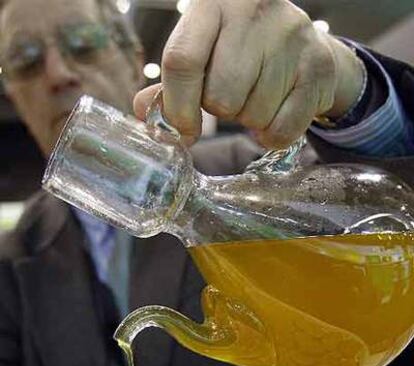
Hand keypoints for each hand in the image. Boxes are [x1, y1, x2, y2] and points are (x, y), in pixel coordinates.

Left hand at [134, 0, 363, 147]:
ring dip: (249, 121)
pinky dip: (273, 136)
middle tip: (234, 96)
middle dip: (221, 111)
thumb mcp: (204, 53)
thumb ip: (174, 82)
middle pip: (220, 97)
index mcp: (212, 4)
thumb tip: (143, 110)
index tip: (183, 132)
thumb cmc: (242, 52)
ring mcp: (291, 36)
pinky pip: (282, 130)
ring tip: (258, 96)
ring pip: (252, 116)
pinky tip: (276, 115)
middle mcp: (253, 11)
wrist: (305, 45)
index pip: (182, 61)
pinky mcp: (318, 66)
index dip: (178, 107)